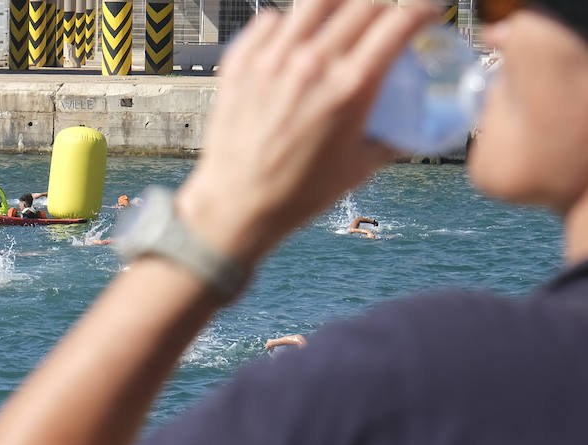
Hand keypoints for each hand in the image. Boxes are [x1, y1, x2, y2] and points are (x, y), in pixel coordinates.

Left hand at [175, 0, 433, 268]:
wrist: (237, 206)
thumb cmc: (298, 194)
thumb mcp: (360, 167)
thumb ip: (391, 138)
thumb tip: (409, 128)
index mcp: (350, 87)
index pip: (399, 21)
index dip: (422, 10)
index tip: (426, 14)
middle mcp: (312, 64)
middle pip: (363, 4)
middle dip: (385, 6)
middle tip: (387, 19)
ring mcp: (273, 60)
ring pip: (315, 1)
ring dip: (339, 4)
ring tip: (344, 15)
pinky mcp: (241, 64)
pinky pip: (270, 21)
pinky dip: (290, 22)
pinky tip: (296, 36)